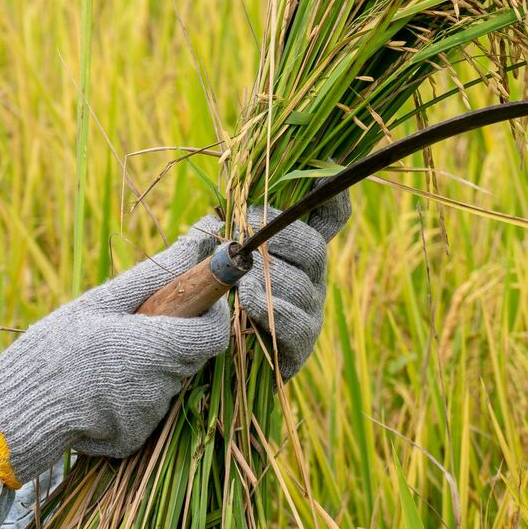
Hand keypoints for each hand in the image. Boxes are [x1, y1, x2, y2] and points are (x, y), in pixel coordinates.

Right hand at [0, 229, 228, 486]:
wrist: (11, 414)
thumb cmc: (54, 348)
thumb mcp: (98, 303)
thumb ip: (154, 275)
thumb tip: (197, 239)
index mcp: (156, 347)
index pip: (214, 335)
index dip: (208, 316)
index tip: (190, 303)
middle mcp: (160, 385)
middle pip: (190, 356)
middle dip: (172, 338)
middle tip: (132, 330)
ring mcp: (148, 416)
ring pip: (166, 382)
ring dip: (147, 368)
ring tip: (101, 362)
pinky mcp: (133, 438)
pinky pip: (144, 410)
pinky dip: (128, 398)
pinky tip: (96, 392)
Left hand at [196, 193, 349, 378]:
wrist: (194, 364)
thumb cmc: (201, 305)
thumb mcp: (202, 262)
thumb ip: (212, 235)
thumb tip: (218, 214)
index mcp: (293, 248)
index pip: (328, 216)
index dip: (332, 193)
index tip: (329, 164)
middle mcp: (310, 275)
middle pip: (314, 245)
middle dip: (279, 235)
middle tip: (246, 233)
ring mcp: (310, 310)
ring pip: (303, 282)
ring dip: (268, 276)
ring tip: (238, 279)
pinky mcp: (301, 345)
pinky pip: (297, 322)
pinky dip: (271, 308)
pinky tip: (249, 301)